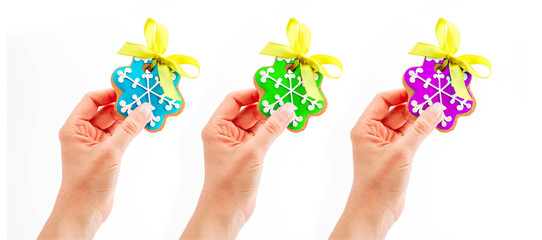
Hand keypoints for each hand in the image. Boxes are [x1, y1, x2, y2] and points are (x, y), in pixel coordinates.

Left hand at [39, 89, 151, 239]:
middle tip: (145, 97)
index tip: (129, 88)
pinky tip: (145, 125)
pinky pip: (121, 135)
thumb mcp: (110, 152)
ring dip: (131, 117)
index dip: (110, 92)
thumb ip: (129, 129)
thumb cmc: (87, 184)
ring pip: (115, 123)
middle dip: (125, 104)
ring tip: (149, 109)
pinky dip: (133, 130)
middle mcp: (84, 133)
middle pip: (106, 110)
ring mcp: (96, 144)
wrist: (85, 211)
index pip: (92, 100)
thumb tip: (144, 109)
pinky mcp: (107, 154)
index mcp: (74, 128)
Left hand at [181, 89, 293, 239]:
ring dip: (271, 117)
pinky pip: (262, 136)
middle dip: (265, 104)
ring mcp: (237, 144)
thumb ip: (271, 129)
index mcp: (216, 128)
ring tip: (290, 109)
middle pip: (247, 110)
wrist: (227, 212)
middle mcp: (225, 133)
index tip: (271, 87)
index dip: (252, 92)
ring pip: (256, 123)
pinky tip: (286, 124)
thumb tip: (287, 108)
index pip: (234, 100)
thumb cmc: (229, 184)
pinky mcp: (248, 154)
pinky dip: (273, 130)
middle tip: (286, 97)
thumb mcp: (252, 152)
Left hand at [330, 89, 443, 239]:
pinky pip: (410, 136)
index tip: (420, 88)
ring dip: (420, 117)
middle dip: (414, 104)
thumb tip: (436, 108)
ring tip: (440, 107)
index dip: (401, 92)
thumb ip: (420, 129)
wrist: (376, 211)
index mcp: (365, 128)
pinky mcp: (396, 154)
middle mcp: (373, 133)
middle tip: (436, 96)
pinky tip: (436, 124)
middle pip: (395, 110)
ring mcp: (385, 144)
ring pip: (405, 123)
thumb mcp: (401, 152)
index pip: (382, 100)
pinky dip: (422, 130)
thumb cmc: (378, 183)